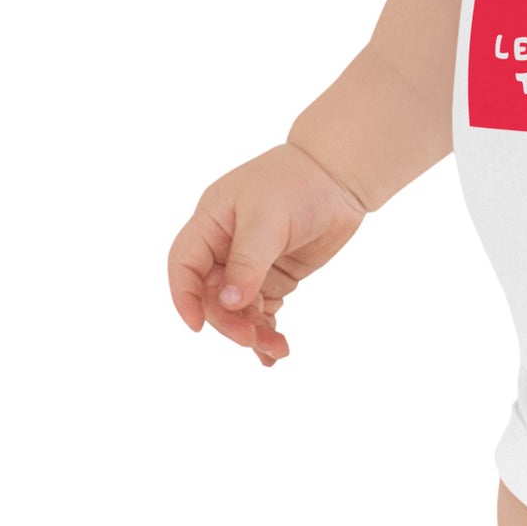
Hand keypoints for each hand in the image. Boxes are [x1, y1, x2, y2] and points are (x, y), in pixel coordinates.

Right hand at [166, 143, 367, 365]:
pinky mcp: (274, 274)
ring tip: (275, 350)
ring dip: (251, 331)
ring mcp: (250, 262)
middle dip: (229, 321)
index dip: (185, 298)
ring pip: (237, 307)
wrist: (341, 175)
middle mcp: (225, 245)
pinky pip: (261, 308)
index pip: (184, 266)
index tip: (198, 327)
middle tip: (251, 339)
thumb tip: (228, 303)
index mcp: (211, 223)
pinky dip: (266, 329)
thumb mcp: (267, 220)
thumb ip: (247, 262)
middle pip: (212, 295)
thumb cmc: (299, 183)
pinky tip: (274, 350)